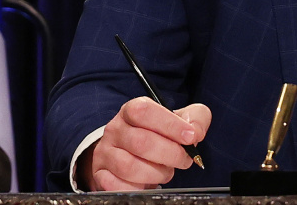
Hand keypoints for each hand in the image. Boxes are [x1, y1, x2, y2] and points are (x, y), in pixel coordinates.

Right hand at [80, 98, 210, 190]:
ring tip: (166, 171)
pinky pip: (117, 186)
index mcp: (132, 110)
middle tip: (184, 159)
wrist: (130, 150)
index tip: (190, 137)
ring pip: (130, 167)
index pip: (145, 112)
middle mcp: (115, 129)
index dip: (170, 125)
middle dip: (170, 154)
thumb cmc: (158, 133)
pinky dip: (139, 188)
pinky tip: (148, 182)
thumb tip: (195, 131)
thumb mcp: (179, 119)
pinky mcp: (100, 173)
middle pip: (141, 142)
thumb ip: (195, 118)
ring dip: (156, 173)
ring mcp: (105, 152)